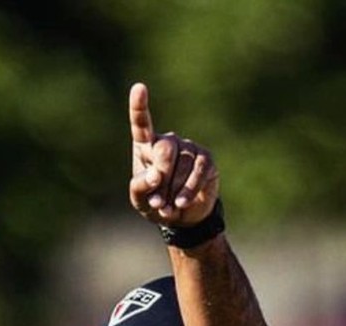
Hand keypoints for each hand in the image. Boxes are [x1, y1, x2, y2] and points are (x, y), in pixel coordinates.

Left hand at [129, 81, 218, 226]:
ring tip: (168, 208)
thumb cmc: (156, 203)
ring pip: (182, 165)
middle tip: (158, 200)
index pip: (141, 122)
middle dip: (162, 177)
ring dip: (173, 191)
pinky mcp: (206, 160)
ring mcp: (189, 148)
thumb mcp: (140, 201)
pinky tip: (181, 203)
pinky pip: (199, 171)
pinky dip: (189, 190)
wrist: (182, 217)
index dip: (139, 105)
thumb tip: (154, 176)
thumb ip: (139, 188)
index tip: (139, 88)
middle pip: (165, 150)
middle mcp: (169, 141)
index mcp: (146, 145)